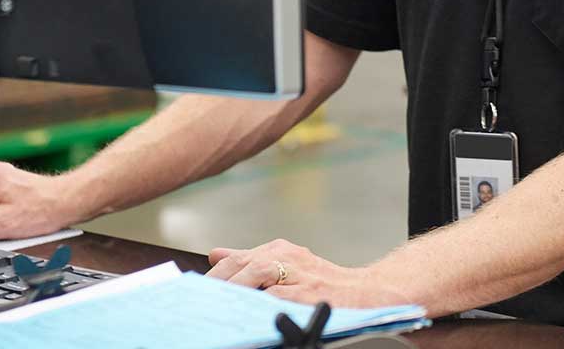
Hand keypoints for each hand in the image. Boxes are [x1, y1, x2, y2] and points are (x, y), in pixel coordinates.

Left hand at [206, 240, 413, 310]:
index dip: (214, 276)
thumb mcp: (287, 263)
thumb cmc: (323, 282)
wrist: (366, 293)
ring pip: (258, 274)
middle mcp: (288, 257)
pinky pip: (278, 297)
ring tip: (218, 305)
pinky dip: (261, 303)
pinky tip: (247, 313)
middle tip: (200, 302)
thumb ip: (251, 259)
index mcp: (279, 249)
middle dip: (219, 283)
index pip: (236, 259)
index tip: (196, 291)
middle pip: (243, 265)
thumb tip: (215, 253)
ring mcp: (299, 274)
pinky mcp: (310, 293)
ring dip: (235, 288)